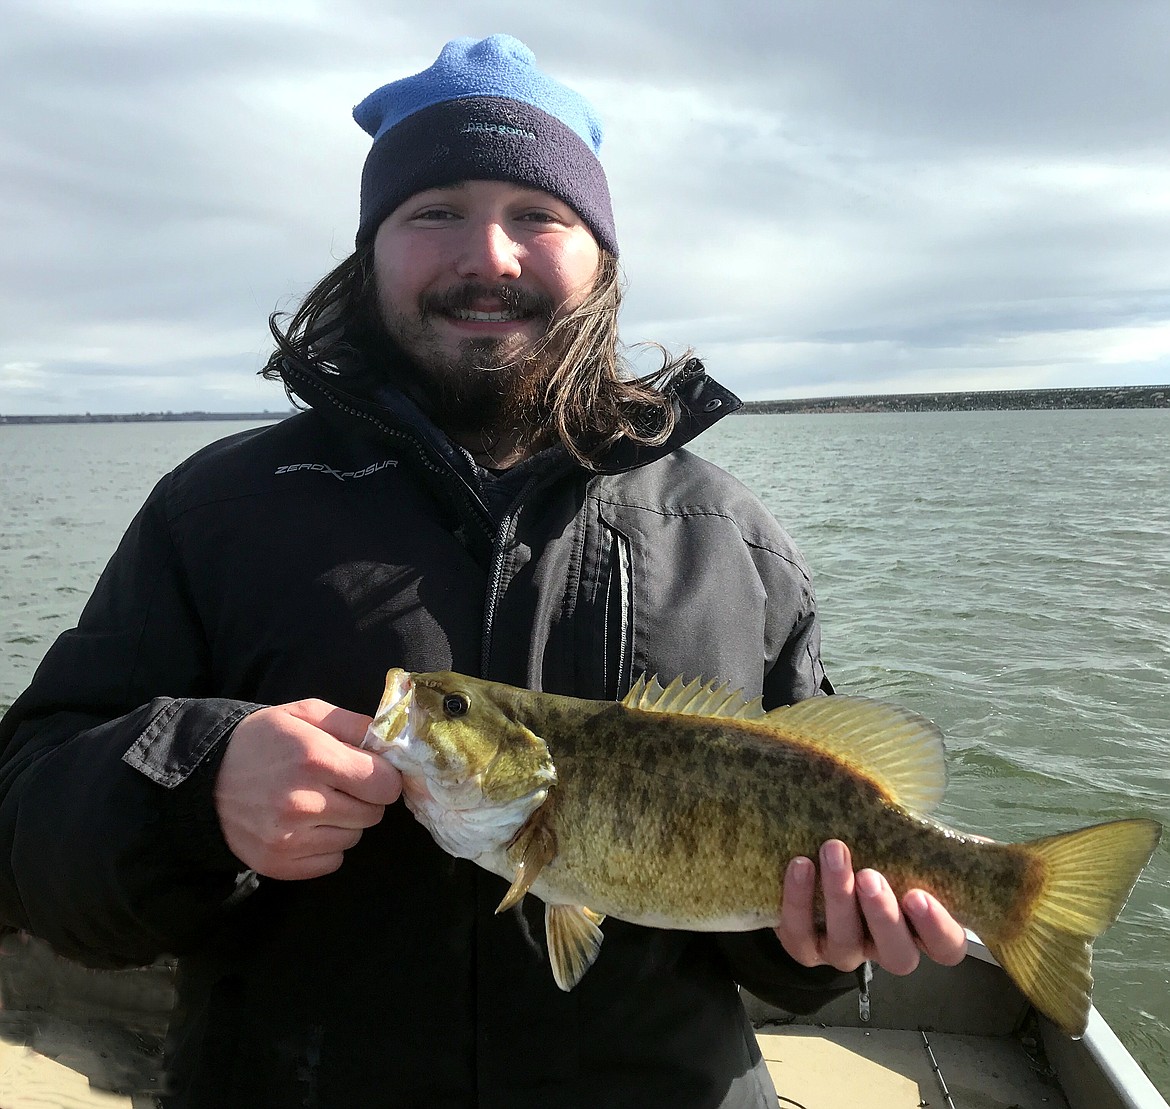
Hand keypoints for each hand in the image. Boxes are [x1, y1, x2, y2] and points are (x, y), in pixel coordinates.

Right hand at [214, 700, 401, 879]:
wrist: (202, 778)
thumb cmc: (262, 740)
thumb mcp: (304, 714)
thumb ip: (353, 724)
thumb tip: (392, 741)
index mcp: (314, 758)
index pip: (385, 784)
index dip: (383, 776)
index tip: (369, 770)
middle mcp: (303, 802)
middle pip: (373, 813)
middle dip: (364, 798)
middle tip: (339, 785)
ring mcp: (289, 838)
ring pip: (354, 837)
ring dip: (345, 822)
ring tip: (317, 803)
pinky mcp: (279, 864)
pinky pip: (332, 861)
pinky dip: (327, 846)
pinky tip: (305, 826)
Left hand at [774, 839, 967, 974]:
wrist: (821, 863)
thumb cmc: (880, 853)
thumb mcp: (911, 848)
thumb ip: (936, 847)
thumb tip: (968, 839)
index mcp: (923, 930)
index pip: (945, 947)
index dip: (935, 928)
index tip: (918, 894)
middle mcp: (886, 948)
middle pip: (896, 955)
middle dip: (882, 916)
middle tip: (870, 876)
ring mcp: (845, 952)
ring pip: (845, 944)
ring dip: (838, 898)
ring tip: (833, 852)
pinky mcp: (805, 947)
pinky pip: (800, 935)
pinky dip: (797, 900)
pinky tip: (800, 864)